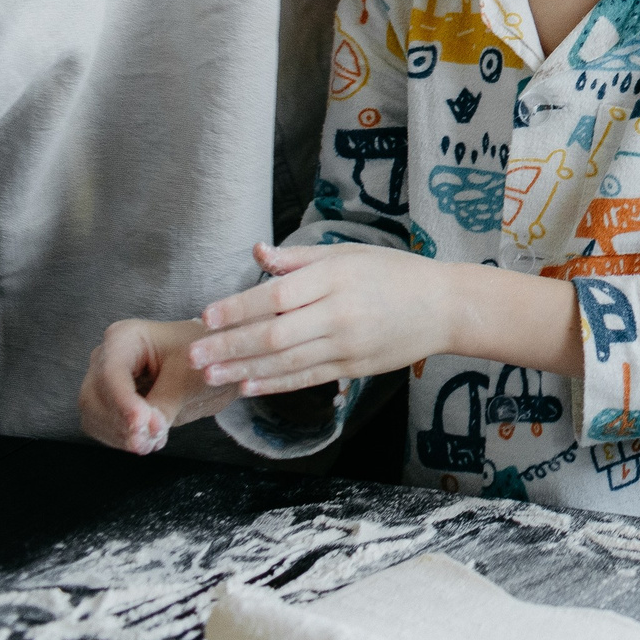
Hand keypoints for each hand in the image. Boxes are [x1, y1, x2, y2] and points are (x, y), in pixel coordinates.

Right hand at [79, 317, 237, 453]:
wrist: (208, 364)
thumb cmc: (201, 358)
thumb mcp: (189, 378)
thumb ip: (166, 404)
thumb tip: (145, 431)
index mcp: (125, 337)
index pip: (112, 372)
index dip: (123, 401)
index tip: (141, 423)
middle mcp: (106, 357)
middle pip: (97, 395)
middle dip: (122, 421)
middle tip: (150, 439)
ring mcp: (102, 381)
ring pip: (94, 414)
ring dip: (121, 434)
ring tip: (152, 442)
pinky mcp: (105, 403)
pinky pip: (101, 426)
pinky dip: (121, 438)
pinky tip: (146, 442)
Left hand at [186, 242, 456, 397]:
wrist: (445, 306)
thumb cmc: (395, 272)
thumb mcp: (350, 254)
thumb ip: (300, 259)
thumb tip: (257, 253)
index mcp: (336, 277)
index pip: (277, 294)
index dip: (238, 307)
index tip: (205, 316)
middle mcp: (340, 312)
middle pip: (275, 333)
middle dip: (230, 345)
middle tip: (193, 354)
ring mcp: (347, 344)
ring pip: (286, 361)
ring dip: (243, 369)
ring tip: (210, 375)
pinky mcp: (353, 368)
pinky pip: (307, 378)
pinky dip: (275, 385)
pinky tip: (248, 387)